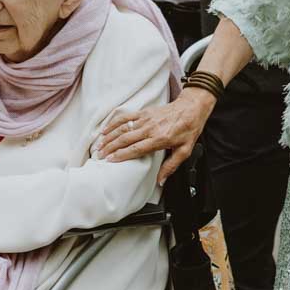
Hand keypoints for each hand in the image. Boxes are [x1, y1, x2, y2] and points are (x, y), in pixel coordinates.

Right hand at [96, 89, 216, 184]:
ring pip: (122, 128)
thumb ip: (171, 166)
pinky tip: (105, 129)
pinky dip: (113, 123)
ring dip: (109, 137)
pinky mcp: (144, 112)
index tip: (110, 161)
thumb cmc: (188, 129)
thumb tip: (161, 181)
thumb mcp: (184, 151)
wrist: (191, 108)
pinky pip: (125, 117)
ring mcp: (145, 119)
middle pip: (125, 139)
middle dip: (110, 148)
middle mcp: (150, 128)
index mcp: (159, 139)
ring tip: (99, 145)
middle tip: (100, 156)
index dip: (121, 155)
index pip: (136, 149)